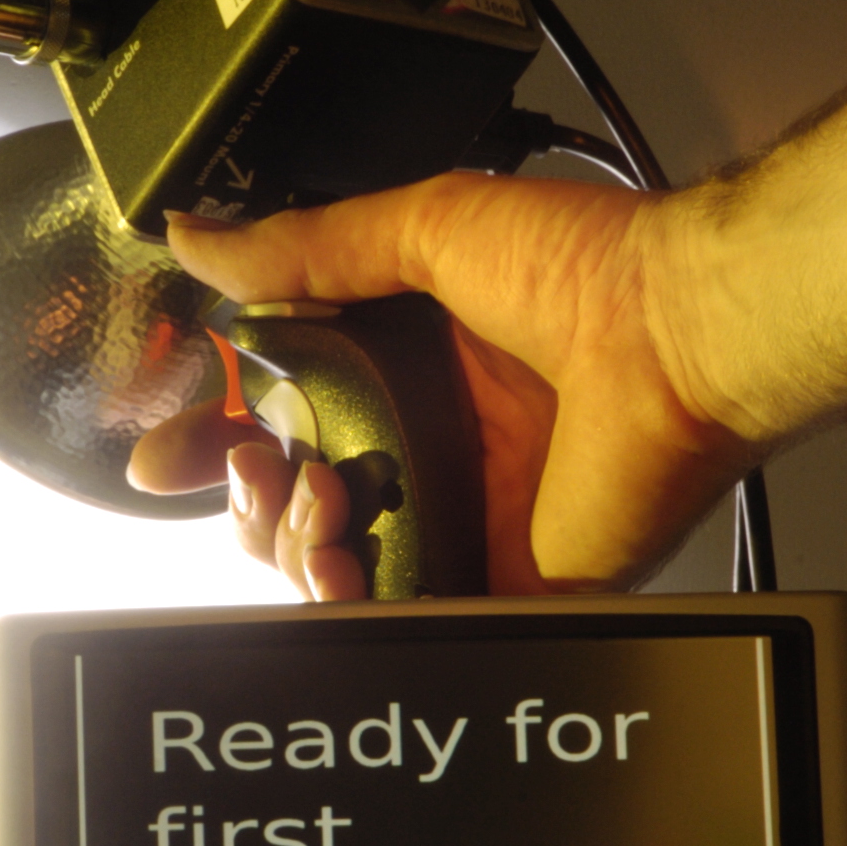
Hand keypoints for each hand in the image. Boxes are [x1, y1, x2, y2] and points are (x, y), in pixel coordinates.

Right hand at [124, 172, 762, 598]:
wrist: (677, 334)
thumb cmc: (589, 268)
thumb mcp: (425, 228)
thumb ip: (306, 247)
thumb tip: (194, 238)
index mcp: (404, 366)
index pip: (278, 416)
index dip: (215, 439)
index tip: (169, 450)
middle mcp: (428, 444)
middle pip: (288, 503)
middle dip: (243, 499)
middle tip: (254, 471)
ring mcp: (463, 516)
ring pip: (329, 567)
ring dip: (290, 545)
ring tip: (319, 501)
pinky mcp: (501, 578)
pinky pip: (404, 617)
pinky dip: (352, 607)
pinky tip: (341, 567)